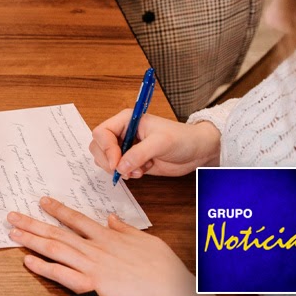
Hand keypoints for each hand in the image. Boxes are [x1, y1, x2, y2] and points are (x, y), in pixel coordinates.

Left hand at [8, 197, 240, 295]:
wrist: (168, 291)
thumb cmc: (163, 269)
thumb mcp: (146, 241)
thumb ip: (125, 229)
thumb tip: (112, 218)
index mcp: (109, 238)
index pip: (77, 219)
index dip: (58, 210)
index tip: (42, 201)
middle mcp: (95, 249)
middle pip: (58, 232)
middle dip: (33, 222)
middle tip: (12, 215)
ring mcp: (91, 266)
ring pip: (55, 249)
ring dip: (32, 240)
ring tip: (13, 232)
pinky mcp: (91, 285)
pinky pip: (62, 274)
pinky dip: (43, 267)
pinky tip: (27, 260)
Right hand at [89, 111, 221, 179]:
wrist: (197, 151)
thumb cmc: (182, 139)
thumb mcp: (160, 143)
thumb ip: (139, 154)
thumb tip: (120, 167)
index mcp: (126, 120)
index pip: (102, 133)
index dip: (105, 149)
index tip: (116, 163)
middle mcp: (122, 133)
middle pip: (98, 147)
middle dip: (108, 161)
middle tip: (124, 171)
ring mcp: (126, 147)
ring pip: (105, 160)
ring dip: (117, 170)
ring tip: (137, 172)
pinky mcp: (131, 161)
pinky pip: (117, 169)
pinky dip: (126, 175)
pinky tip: (141, 173)